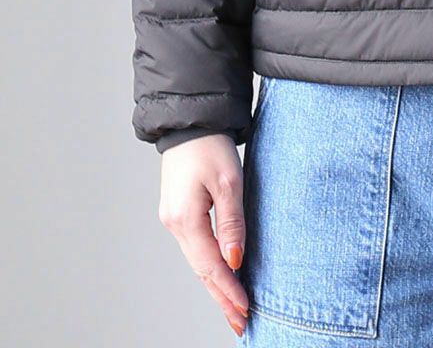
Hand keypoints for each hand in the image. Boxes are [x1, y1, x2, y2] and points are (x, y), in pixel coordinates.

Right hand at [158, 134, 249, 336]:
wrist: (191, 122)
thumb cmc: (212, 146)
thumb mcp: (229, 181)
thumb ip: (233, 222)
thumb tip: (235, 259)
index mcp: (185, 218)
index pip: (210, 265)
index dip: (229, 289)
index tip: (246, 308)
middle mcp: (175, 224)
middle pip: (201, 270)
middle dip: (222, 297)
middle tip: (242, 322)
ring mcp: (174, 220)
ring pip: (198, 262)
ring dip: (216, 285)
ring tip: (234, 308)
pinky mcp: (179, 213)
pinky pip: (196, 248)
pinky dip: (210, 267)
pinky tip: (222, 276)